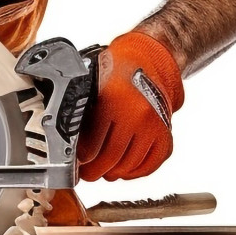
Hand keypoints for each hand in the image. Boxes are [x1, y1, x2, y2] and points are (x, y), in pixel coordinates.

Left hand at [77, 31, 183, 180]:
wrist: (148, 61)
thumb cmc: (115, 72)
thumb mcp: (93, 87)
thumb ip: (83, 115)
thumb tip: (69, 145)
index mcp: (114, 101)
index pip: (92, 146)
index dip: (81, 161)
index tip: (76, 164)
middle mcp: (137, 114)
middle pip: (111, 159)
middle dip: (95, 171)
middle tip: (87, 174)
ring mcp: (154, 126)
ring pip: (130, 165)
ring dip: (114, 173)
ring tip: (105, 171)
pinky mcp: (166, 134)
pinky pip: (150, 164)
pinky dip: (136, 171)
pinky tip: (125, 169)